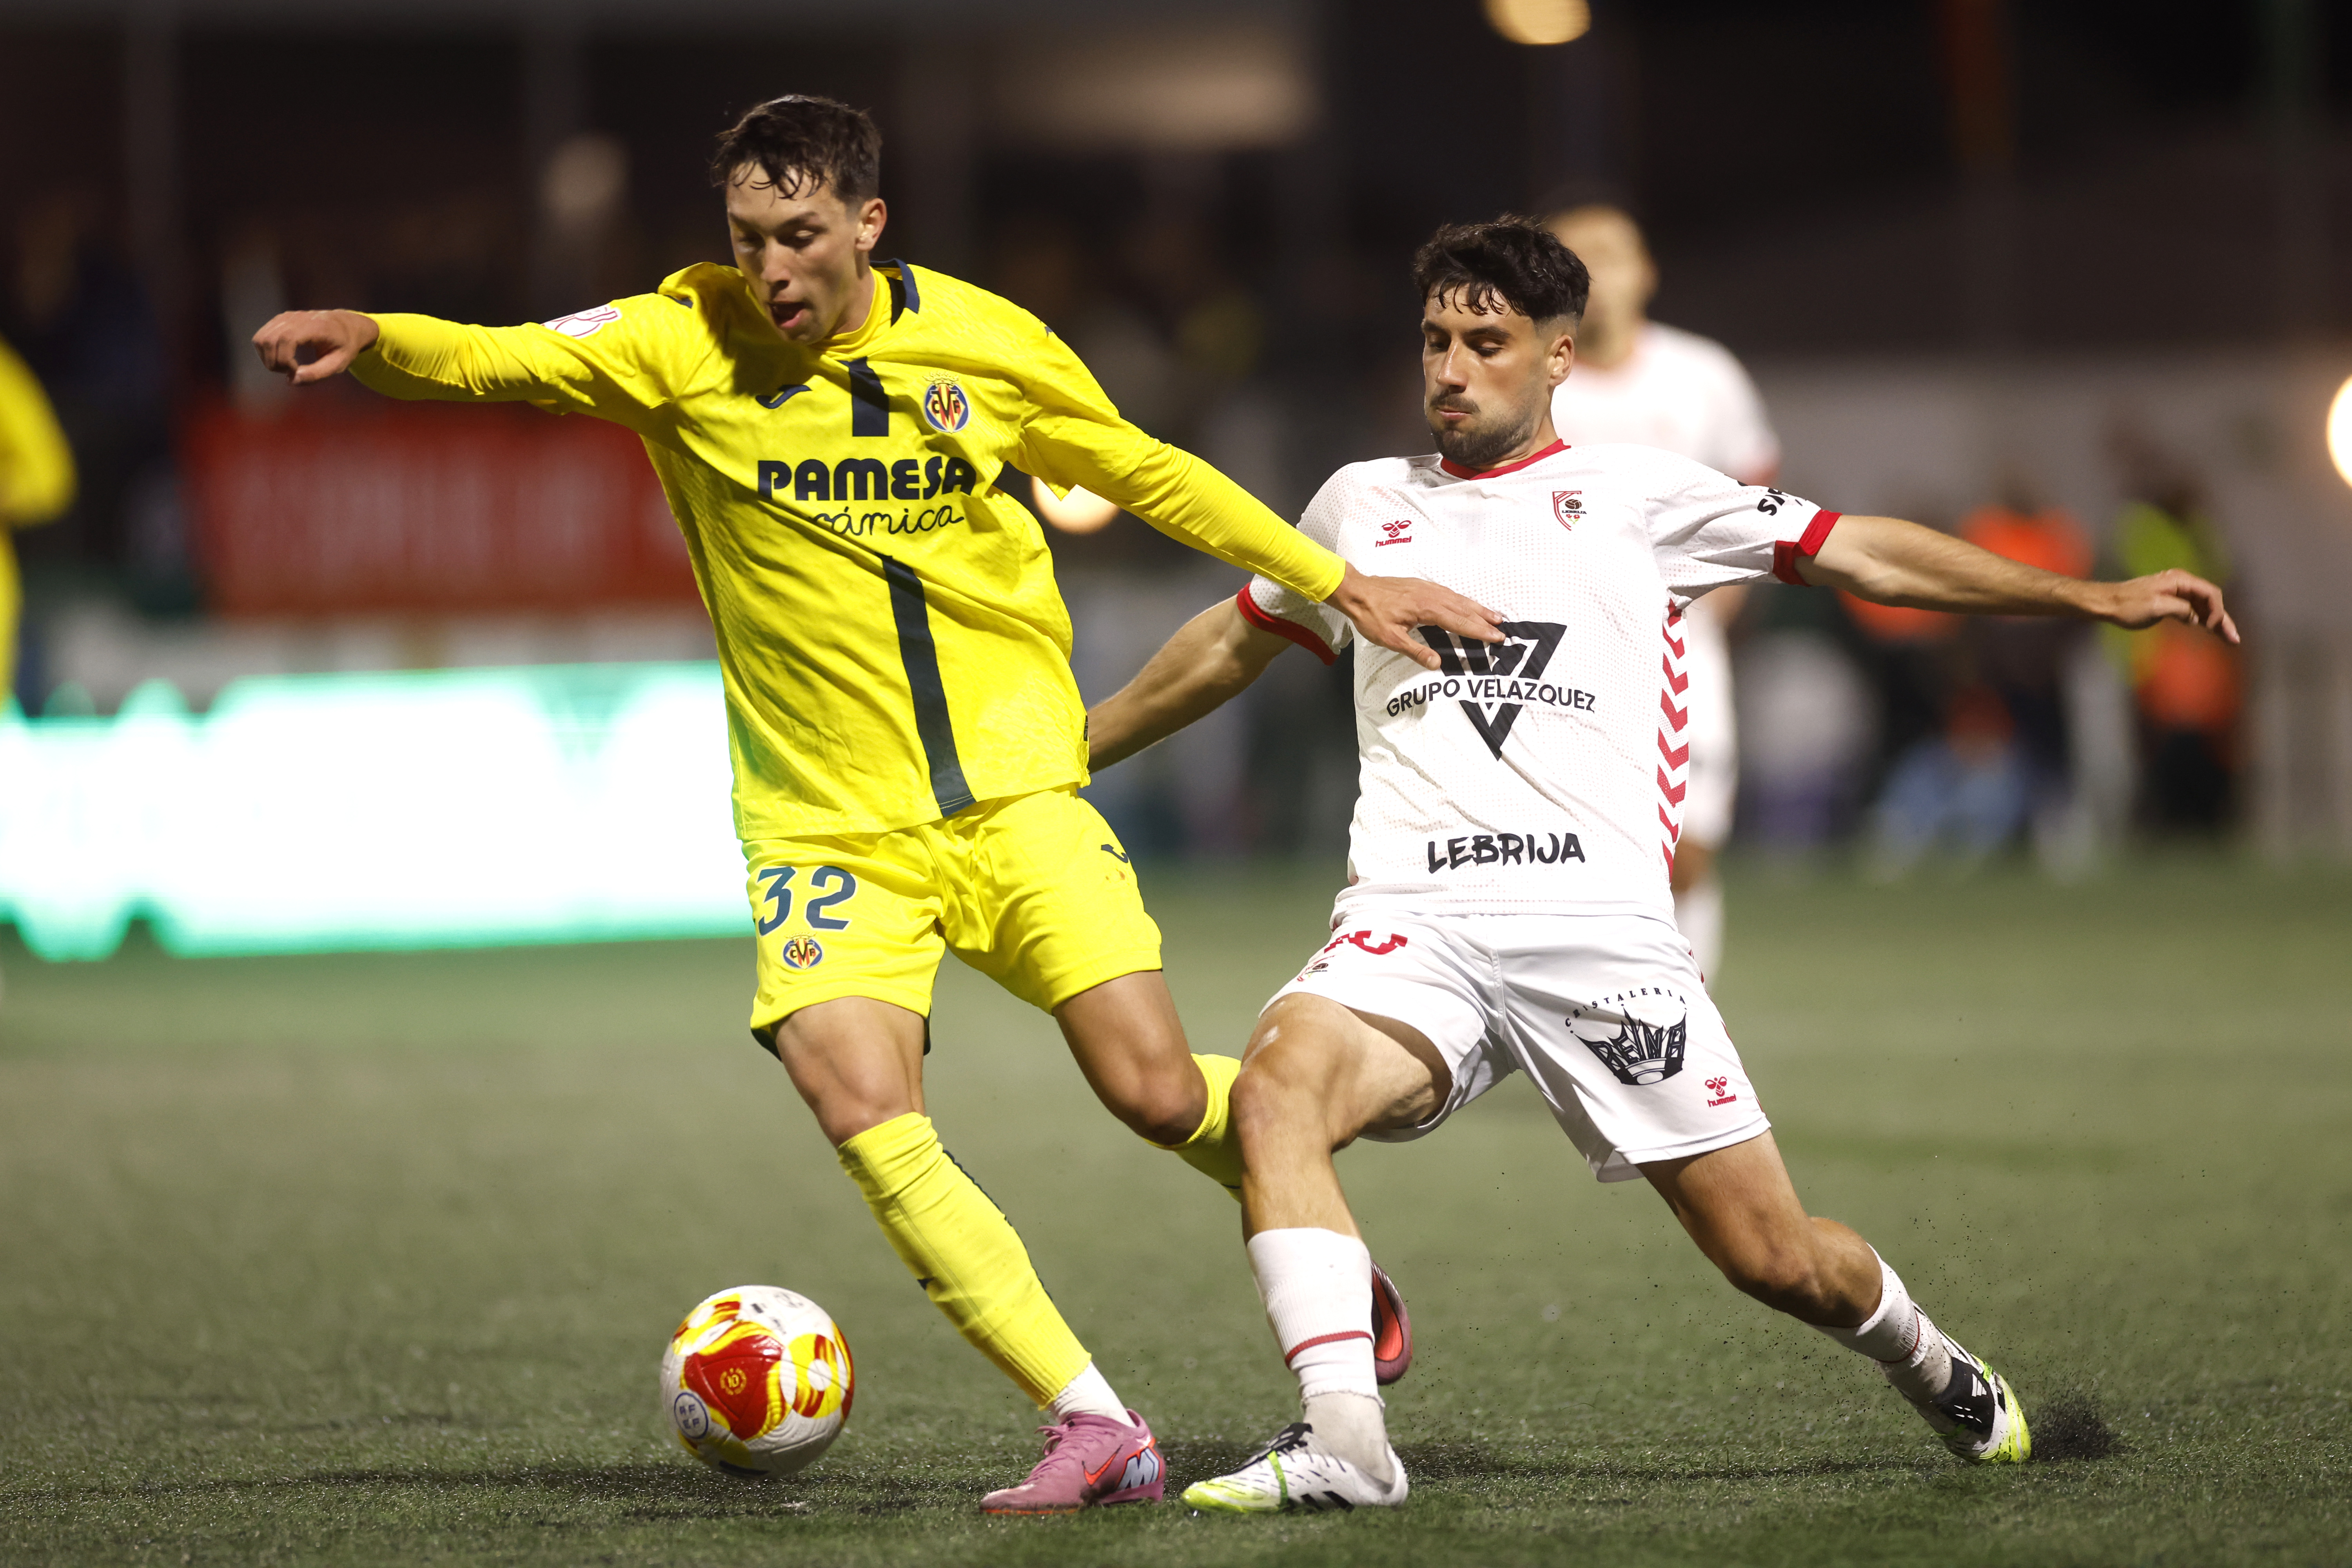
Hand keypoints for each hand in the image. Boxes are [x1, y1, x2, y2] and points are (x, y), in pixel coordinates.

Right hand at [251, 309, 379, 384]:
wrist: (345, 326)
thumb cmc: (344, 346)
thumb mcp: (339, 364)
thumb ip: (317, 374)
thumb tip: (292, 381)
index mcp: (315, 326)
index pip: (286, 339)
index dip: (285, 360)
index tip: (295, 372)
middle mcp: (297, 318)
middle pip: (269, 340)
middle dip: (274, 363)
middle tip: (291, 372)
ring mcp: (285, 317)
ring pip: (261, 339)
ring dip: (268, 358)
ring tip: (287, 366)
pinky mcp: (279, 320)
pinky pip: (262, 337)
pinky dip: (266, 352)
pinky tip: (283, 358)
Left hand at [1325, 564, 1501, 670]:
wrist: (1356, 590)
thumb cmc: (1371, 615)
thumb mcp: (1390, 639)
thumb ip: (1415, 651)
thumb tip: (1437, 664)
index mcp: (1426, 608)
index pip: (1459, 621)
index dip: (1479, 631)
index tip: (1496, 638)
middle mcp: (1431, 595)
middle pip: (1464, 608)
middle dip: (1484, 619)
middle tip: (1502, 629)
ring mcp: (1427, 588)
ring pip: (1458, 599)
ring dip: (1477, 608)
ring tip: (1493, 616)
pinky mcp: (1422, 586)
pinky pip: (1449, 593)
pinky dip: (1463, 601)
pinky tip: (1467, 605)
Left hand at [2095, 569, 2239, 643]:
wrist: (2106, 603)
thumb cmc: (2128, 605)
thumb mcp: (2156, 607)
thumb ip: (2181, 610)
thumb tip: (2195, 618)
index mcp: (2180, 580)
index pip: (2211, 593)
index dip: (2216, 611)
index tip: (2211, 628)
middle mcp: (2182, 584)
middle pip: (2210, 601)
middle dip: (2223, 620)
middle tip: (2235, 640)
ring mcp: (2177, 593)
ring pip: (2203, 607)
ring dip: (2215, 623)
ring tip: (2228, 640)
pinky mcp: (2170, 602)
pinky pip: (2192, 611)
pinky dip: (2201, 621)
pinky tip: (2209, 633)